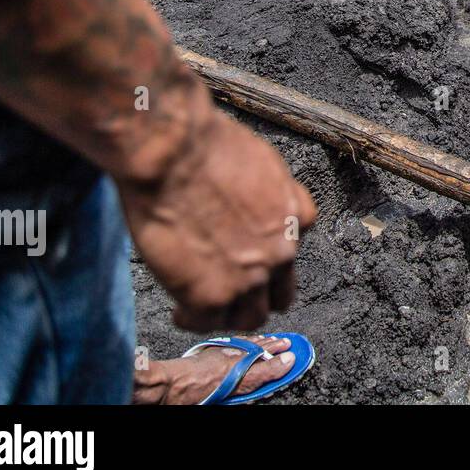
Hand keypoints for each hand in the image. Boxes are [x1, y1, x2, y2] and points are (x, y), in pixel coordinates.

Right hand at [118, 111, 316, 332]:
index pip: (295, 248)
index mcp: (295, 217)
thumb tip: (259, 200)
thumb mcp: (264, 161)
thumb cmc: (208, 146)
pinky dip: (191, 319)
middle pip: (280, 293)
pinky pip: (206, 322)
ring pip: (249, 317)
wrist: (174, 153)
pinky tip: (179, 309)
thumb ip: (271, 191)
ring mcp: (249, 278)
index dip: (269, 252)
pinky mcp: (211, 295)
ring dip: (228, 313)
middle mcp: (280, 252)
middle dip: (258, 293)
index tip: (249, 254)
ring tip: (205, 306)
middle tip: (232, 290)